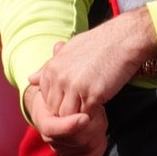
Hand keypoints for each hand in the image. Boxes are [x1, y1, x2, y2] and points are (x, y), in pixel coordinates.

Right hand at [26, 84, 108, 155]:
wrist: (60, 103)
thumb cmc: (58, 88)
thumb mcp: (50, 80)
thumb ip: (43, 77)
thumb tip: (32, 78)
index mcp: (43, 121)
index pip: (52, 129)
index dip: (69, 125)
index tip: (85, 117)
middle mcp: (51, 138)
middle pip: (75, 141)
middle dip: (91, 127)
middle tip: (100, 111)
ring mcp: (63, 148)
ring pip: (86, 148)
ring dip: (97, 131)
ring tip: (100, 115)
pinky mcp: (76, 155)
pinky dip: (100, 145)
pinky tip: (102, 131)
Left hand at [31, 9, 156, 116]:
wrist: (125, 38)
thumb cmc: (100, 44)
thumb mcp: (69, 50)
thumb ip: (49, 67)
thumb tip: (31, 79)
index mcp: (52, 68)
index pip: (45, 98)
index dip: (59, 102)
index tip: (73, 100)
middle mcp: (60, 78)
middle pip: (54, 109)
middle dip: (66, 113)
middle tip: (81, 110)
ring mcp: (75, 87)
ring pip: (67, 116)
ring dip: (77, 118)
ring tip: (90, 111)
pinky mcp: (93, 95)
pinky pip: (85, 117)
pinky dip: (90, 118)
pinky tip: (100, 110)